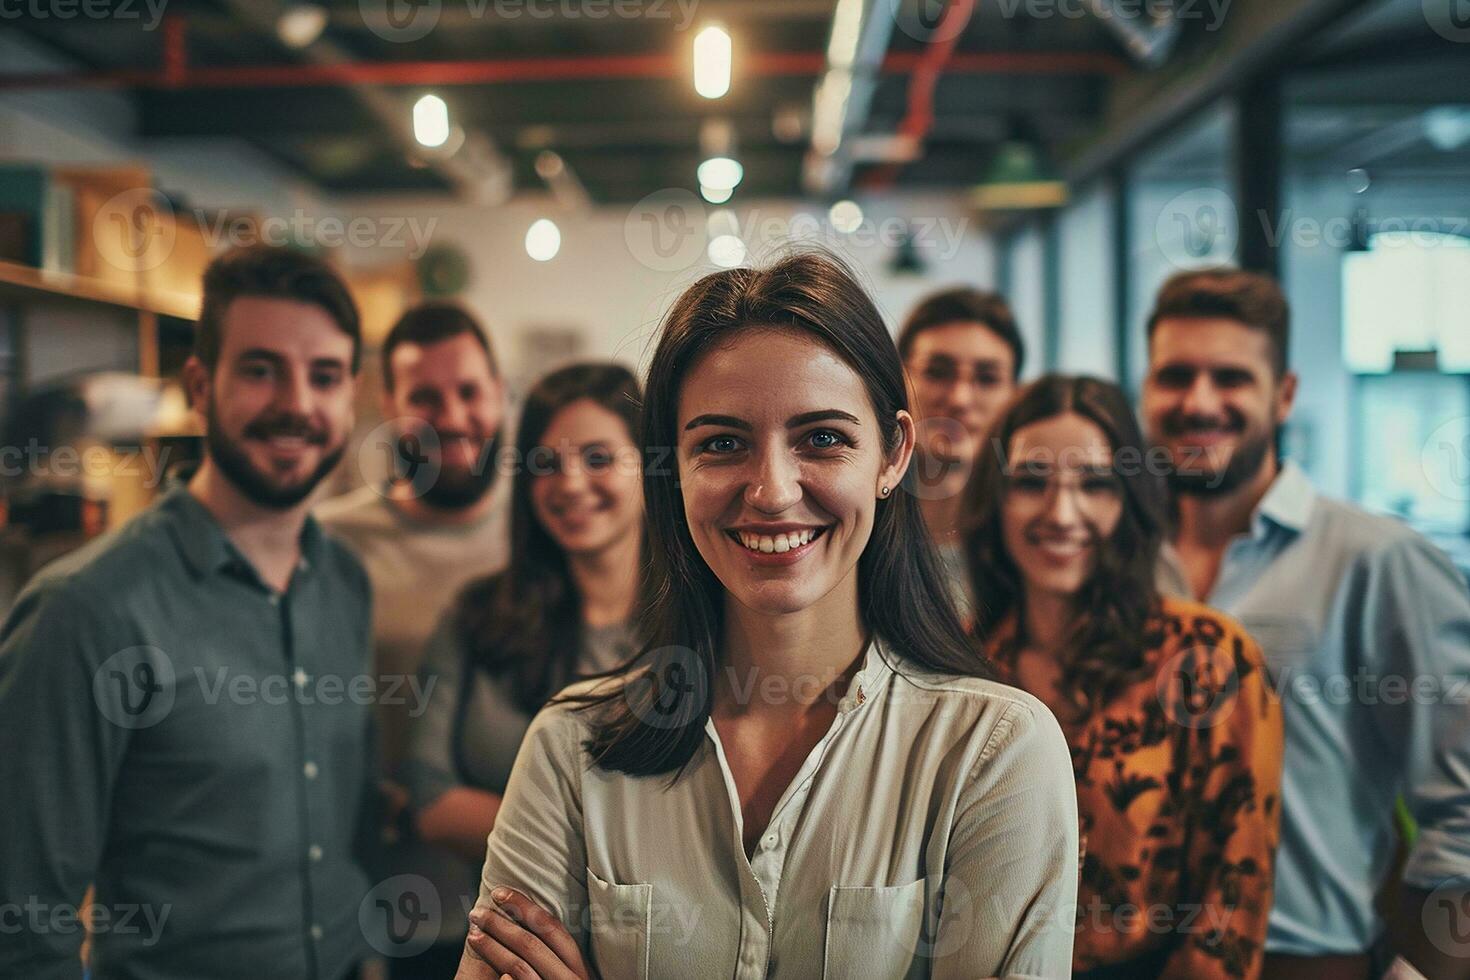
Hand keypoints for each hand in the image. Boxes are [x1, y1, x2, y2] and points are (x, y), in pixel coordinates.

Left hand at [457, 886, 594, 979]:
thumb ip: (555, 960)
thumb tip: (528, 923)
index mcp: (581, 969)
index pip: (553, 928)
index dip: (525, 907)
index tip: (500, 894)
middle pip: (534, 943)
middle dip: (502, 923)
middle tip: (477, 911)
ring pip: (520, 966)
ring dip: (492, 947)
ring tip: (473, 934)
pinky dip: (503, 974)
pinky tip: (486, 971)